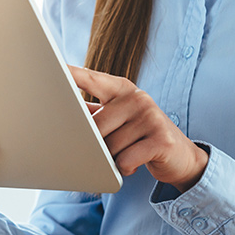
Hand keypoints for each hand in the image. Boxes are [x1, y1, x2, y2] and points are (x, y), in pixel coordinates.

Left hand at [70, 66, 207, 190]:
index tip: (53, 65)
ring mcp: (151, 117)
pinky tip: (135, 163)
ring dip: (113, 159)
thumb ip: (94, 113)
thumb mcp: (118, 120)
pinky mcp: (161, 140)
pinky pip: (125, 160)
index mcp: (123, 90)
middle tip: (111, 148)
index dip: (72, 74)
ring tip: (128, 153)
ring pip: (109, 147)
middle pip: (95, 126)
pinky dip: (125, 168)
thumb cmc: (141, 136)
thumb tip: (61, 110)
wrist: (181, 156)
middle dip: (97, 145)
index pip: (92, 79)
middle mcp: (138, 98)